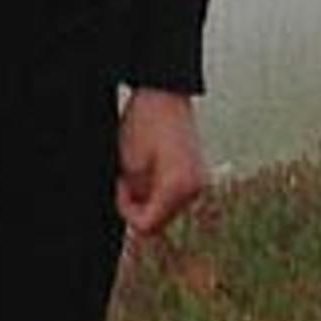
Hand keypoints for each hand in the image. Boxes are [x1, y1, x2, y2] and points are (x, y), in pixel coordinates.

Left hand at [115, 89, 206, 236]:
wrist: (165, 94)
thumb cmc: (145, 123)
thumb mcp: (130, 164)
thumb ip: (134, 196)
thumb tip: (137, 221)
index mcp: (177, 187)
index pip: (147, 226)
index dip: (126, 211)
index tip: (121, 185)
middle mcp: (194, 189)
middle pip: (159, 220)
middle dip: (139, 204)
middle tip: (129, 175)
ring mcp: (199, 182)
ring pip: (166, 209)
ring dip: (149, 196)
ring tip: (141, 167)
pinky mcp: (197, 176)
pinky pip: (174, 196)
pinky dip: (159, 188)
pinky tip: (153, 167)